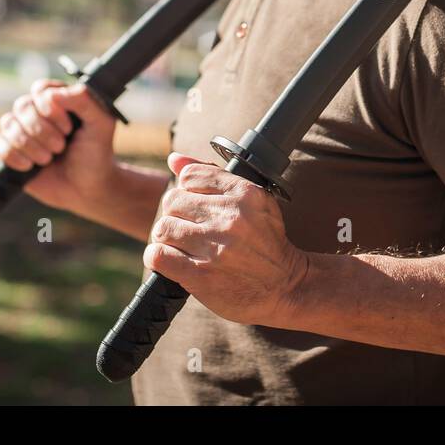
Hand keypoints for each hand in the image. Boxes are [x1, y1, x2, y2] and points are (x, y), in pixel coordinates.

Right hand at [0, 79, 116, 217]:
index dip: (50, 108)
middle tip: (61, 147)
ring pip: (7, 123)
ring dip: (29, 144)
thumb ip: (84, 101)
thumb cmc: (96, 154)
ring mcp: (22, 131)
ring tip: (48, 159)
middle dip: (42, 130)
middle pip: (22, 106)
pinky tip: (29, 166)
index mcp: (59, 100)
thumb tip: (51, 93)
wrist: (87, 189)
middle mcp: (38, 112)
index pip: (41, 90)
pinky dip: (11, 155)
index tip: (68, 128)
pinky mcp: (10, 151)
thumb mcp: (101, 124)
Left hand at [146, 153, 309, 327]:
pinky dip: (159, 257)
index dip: (188, 190)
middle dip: (177, 214)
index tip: (198, 206)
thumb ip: (212, 176)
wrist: (286, 286)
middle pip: (172, 201)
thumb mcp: (252, 201)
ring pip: (163, 227)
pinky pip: (157, 256)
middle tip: (191, 228)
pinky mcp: (200, 276)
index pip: (190, 176)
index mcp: (245, 194)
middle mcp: (230, 218)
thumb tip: (174, 159)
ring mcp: (215, 248)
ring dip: (168, 237)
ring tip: (184, 245)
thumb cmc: (266, 241)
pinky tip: (174, 261)